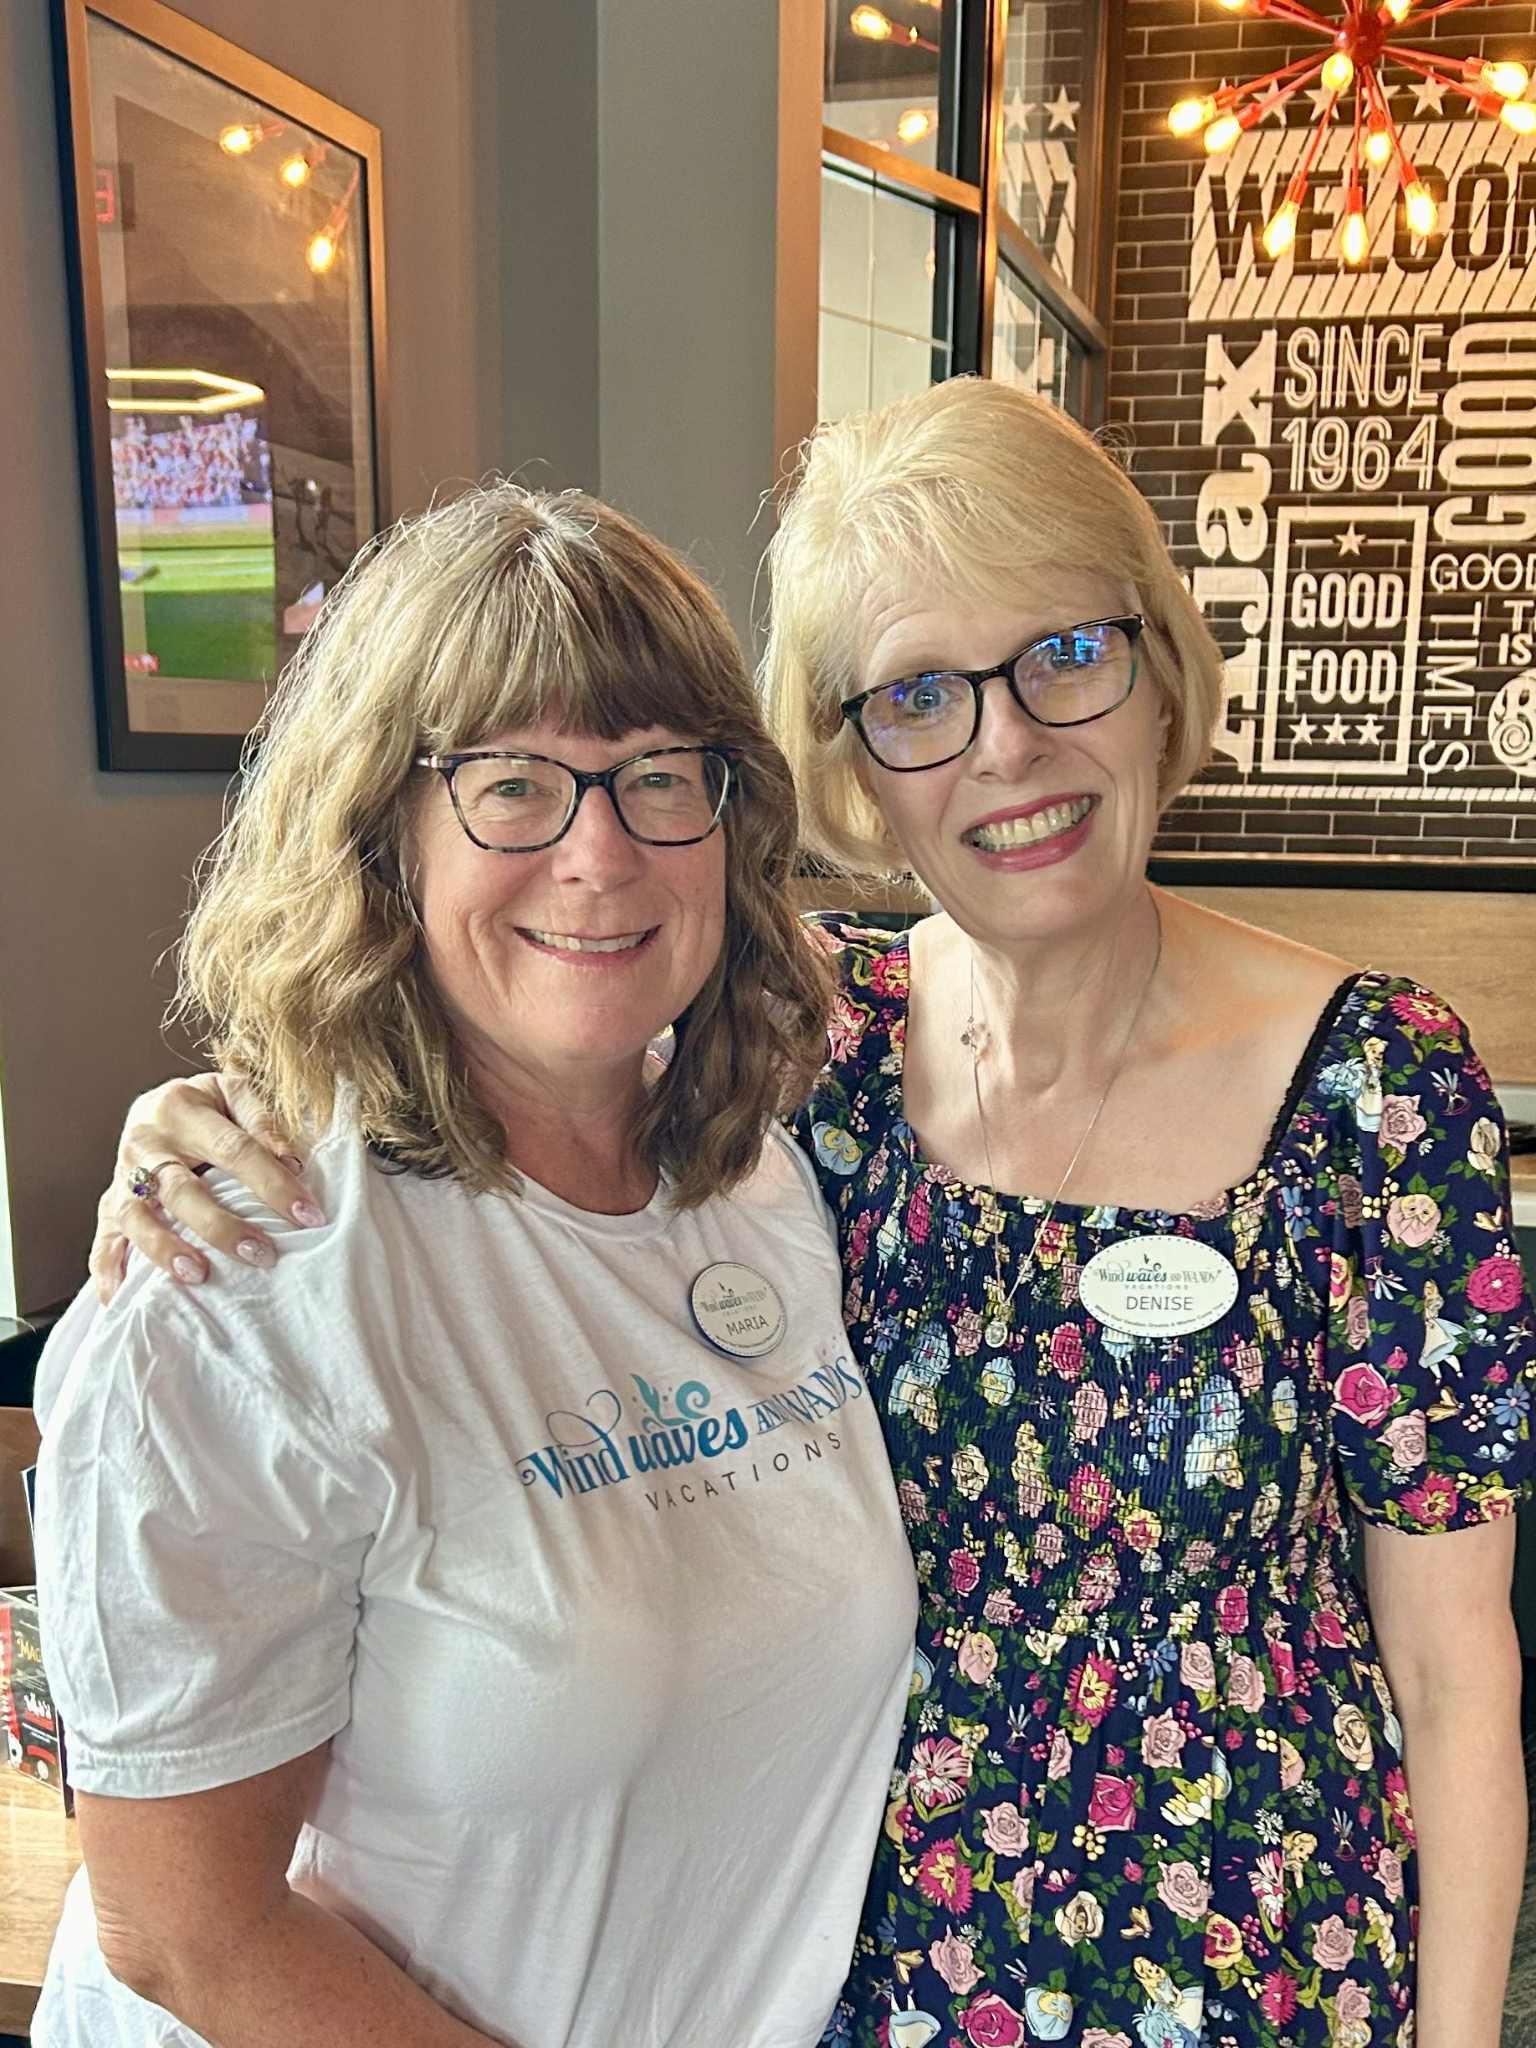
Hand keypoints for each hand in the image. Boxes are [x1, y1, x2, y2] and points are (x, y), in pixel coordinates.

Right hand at [91, 1074, 324, 1304]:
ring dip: (165, 1249)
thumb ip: (262, 1120)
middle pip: (181, 1190)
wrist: (153, 1105)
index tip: (308, 1216)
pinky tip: (123, 1301)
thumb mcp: (233, 1093)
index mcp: (181, 1108)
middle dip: (222, 1226)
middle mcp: (145, 1143)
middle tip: (262, 1254)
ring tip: (197, 1276)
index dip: (273, 1183)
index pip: (234, 1149)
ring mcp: (121, 1178)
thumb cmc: (207, 1107)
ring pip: (137, 1217)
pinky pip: (102, 1243)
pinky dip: (110, 1273)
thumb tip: (292, 1162)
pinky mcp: (108, 1208)